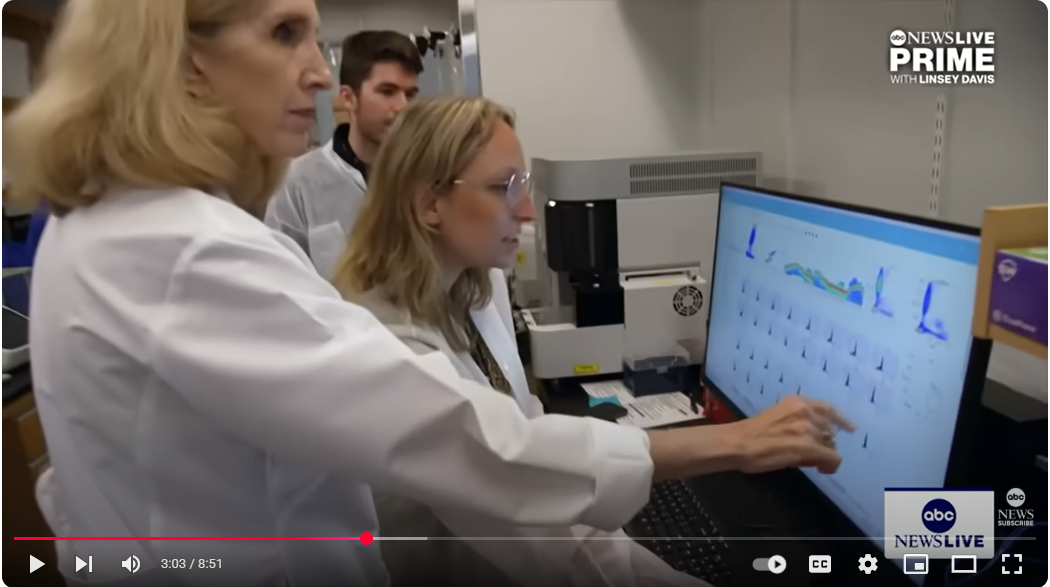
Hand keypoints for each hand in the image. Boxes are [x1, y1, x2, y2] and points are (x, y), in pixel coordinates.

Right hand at [733, 395, 855, 474]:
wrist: (739, 443)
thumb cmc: (751, 432)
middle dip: (825, 442)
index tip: (850, 428)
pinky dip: (829, 465)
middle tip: (815, 453)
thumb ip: (796, 420)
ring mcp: (808, 429)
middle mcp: (806, 412)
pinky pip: (831, 457)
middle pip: (829, 429)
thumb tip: (811, 436)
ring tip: (814, 462)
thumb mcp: (778, 416)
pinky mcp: (809, 447)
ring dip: (824, 453)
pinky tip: (822, 469)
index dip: (841, 420)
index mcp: (797, 402)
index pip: (828, 408)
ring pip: (830, 445)